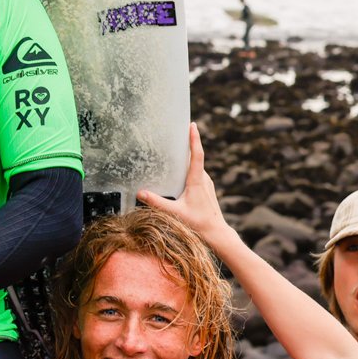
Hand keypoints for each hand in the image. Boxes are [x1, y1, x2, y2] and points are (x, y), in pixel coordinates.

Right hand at [136, 123, 229, 242]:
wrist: (217, 233)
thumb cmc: (198, 223)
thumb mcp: (175, 213)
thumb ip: (156, 202)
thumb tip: (139, 193)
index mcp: (197, 180)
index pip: (197, 155)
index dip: (194, 139)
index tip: (192, 125)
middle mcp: (204, 179)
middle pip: (195, 157)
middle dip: (187, 144)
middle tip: (177, 131)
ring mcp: (207, 184)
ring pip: (196, 166)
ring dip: (187, 157)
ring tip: (175, 150)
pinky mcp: (207, 189)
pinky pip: (197, 173)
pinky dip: (189, 168)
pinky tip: (180, 173)